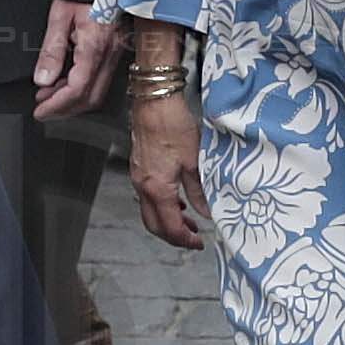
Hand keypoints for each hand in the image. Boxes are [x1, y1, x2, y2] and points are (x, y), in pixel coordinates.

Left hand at [35, 0, 113, 118]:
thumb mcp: (60, 16)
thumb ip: (51, 50)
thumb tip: (42, 80)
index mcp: (94, 47)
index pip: (77, 88)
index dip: (57, 105)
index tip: (39, 111)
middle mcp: (109, 55)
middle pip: (90, 97)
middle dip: (65, 108)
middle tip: (42, 108)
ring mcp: (116, 54)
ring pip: (97, 92)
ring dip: (72, 100)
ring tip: (48, 95)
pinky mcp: (116, 51)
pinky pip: (101, 79)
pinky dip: (82, 88)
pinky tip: (65, 82)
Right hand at [127, 89, 207, 248]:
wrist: (154, 101)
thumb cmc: (173, 126)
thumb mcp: (195, 161)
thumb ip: (199, 191)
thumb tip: (206, 212)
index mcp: (158, 189)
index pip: (169, 226)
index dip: (184, 239)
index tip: (198, 243)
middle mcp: (143, 186)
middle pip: (154, 225)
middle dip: (172, 236)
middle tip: (192, 239)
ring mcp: (138, 177)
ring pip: (149, 211)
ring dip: (167, 221)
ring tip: (188, 221)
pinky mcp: (138, 168)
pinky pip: (146, 196)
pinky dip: (161, 206)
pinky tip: (176, 201)